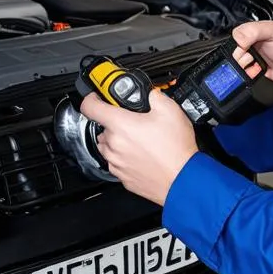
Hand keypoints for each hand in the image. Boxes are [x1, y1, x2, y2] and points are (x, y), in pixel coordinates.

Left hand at [79, 90, 196, 206]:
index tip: (97, 98)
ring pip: (109, 146)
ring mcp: (116, 163)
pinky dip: (125, 157)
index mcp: (120, 125)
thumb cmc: (176, 150)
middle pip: (103, 128)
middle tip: (137, 123)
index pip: (89, 107)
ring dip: (119, 141)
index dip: (91, 99)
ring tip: (142, 141)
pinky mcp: (122, 177)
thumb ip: (154, 96)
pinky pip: (117, 162)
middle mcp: (113, 145)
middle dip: (117, 123)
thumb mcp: (170, 111)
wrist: (182, 180)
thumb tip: (149, 93)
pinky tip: (144, 155)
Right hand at [231, 20, 272, 89]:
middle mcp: (251, 44)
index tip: (247, 47)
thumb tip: (238, 38)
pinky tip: (258, 72)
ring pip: (236, 66)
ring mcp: (252, 59)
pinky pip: (242, 76)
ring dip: (245, 68)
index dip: (238, 44)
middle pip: (233, 52)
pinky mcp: (254, 72)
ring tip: (257, 65)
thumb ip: (255, 30)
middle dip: (241, 58)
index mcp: (254, 31)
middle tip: (253, 57)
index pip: (235, 36)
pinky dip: (247, 76)